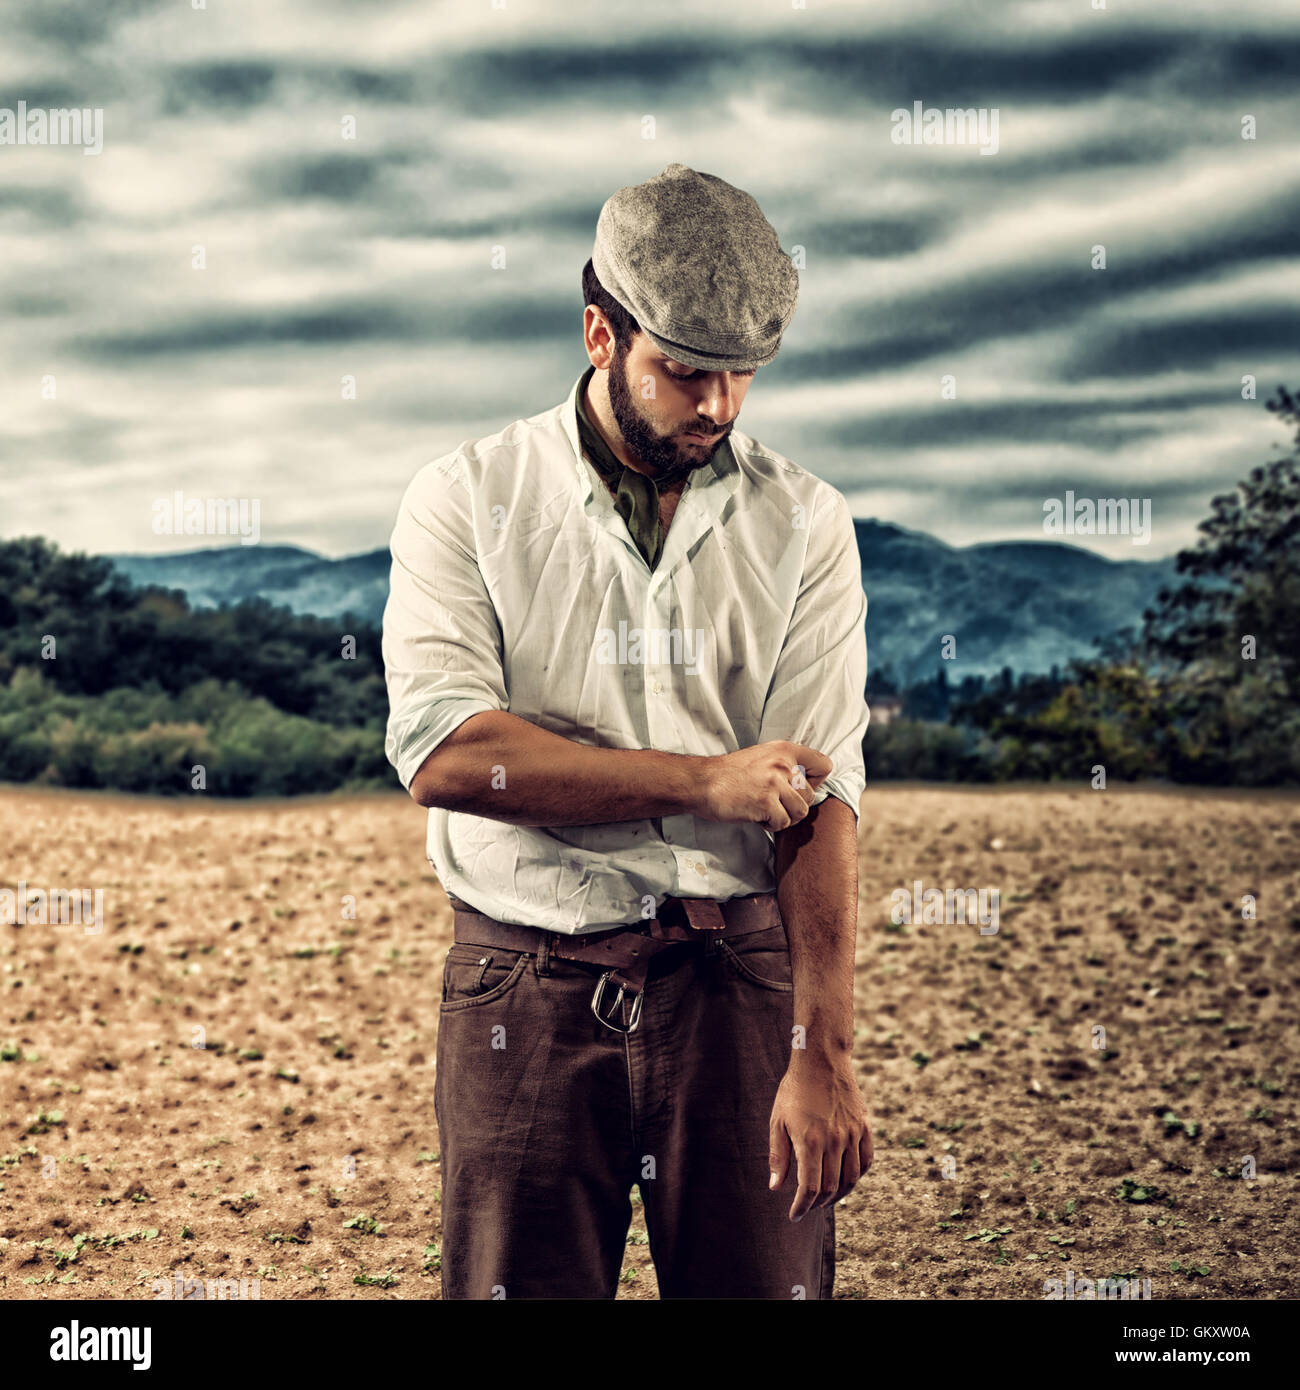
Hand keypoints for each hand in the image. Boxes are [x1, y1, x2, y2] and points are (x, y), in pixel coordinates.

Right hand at [696, 740, 830, 829]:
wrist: (703, 782)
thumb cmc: (730, 773)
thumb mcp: (762, 756)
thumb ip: (785, 765)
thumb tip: (807, 784)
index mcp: (784, 750)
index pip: (823, 765)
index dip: (816, 781)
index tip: (799, 787)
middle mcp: (783, 764)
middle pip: (811, 796)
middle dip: (794, 805)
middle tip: (774, 804)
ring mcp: (775, 783)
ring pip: (801, 812)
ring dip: (784, 817)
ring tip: (766, 811)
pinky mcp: (766, 802)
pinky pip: (783, 823)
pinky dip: (771, 825)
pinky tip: (756, 816)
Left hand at [769, 1056, 872, 1221]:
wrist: (821, 1061)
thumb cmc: (794, 1091)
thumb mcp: (777, 1121)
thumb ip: (778, 1155)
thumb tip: (776, 1187)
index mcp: (810, 1141)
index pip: (810, 1188)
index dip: (802, 1207)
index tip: (795, 1215)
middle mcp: (835, 1141)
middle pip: (831, 1187)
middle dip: (818, 1204)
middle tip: (809, 1208)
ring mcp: (853, 1134)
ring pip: (851, 1177)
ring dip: (840, 1195)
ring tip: (827, 1200)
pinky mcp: (864, 1126)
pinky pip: (867, 1160)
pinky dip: (858, 1175)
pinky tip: (848, 1179)